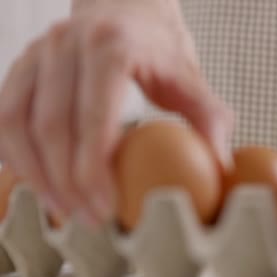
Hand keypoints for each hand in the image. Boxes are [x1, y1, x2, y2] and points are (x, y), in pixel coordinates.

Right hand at [0, 1, 232, 224]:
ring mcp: (38, 52)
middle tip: (89, 220)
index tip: (107, 208)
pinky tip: (39, 183)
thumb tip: (220, 169)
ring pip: (16, 124)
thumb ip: (210, 120)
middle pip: (51, 127)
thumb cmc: (161, 49)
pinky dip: (16, 155)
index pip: (93, 117)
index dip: (93, 170)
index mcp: (112, 46)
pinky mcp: (21, 66)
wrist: (127, 6)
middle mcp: (66, 44)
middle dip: (66, 184)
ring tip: (63, 211)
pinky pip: (5, 117)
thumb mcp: (192, 79)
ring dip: (36, 176)